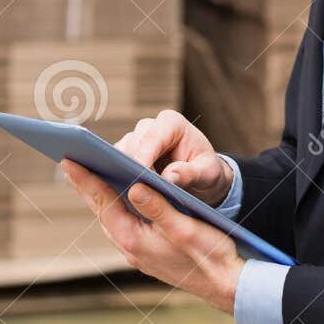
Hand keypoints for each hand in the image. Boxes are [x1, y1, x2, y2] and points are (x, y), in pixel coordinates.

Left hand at [62, 161, 243, 313]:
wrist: (225, 285)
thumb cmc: (210, 256)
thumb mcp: (185, 227)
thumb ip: (158, 207)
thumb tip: (134, 186)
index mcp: (135, 239)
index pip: (104, 202)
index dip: (86, 179)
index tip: (69, 160)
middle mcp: (130, 247)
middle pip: (101, 209)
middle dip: (86, 184)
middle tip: (70, 160)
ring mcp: (137, 251)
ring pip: (111, 216)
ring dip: (100, 194)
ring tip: (89, 171)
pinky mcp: (147, 251)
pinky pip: (123, 223)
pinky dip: (117, 205)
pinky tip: (119, 194)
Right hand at [115, 109, 233, 207]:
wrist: (200, 176)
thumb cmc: (206, 171)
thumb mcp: (208, 174)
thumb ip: (191, 173)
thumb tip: (169, 177)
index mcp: (171, 123)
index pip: (152, 138)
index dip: (144, 157)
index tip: (139, 178)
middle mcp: (149, 127)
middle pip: (132, 146)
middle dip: (132, 170)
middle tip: (136, 195)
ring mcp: (135, 140)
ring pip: (119, 155)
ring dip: (123, 176)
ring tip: (131, 200)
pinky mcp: (126, 154)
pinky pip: (115, 166)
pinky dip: (119, 180)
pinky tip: (125, 198)